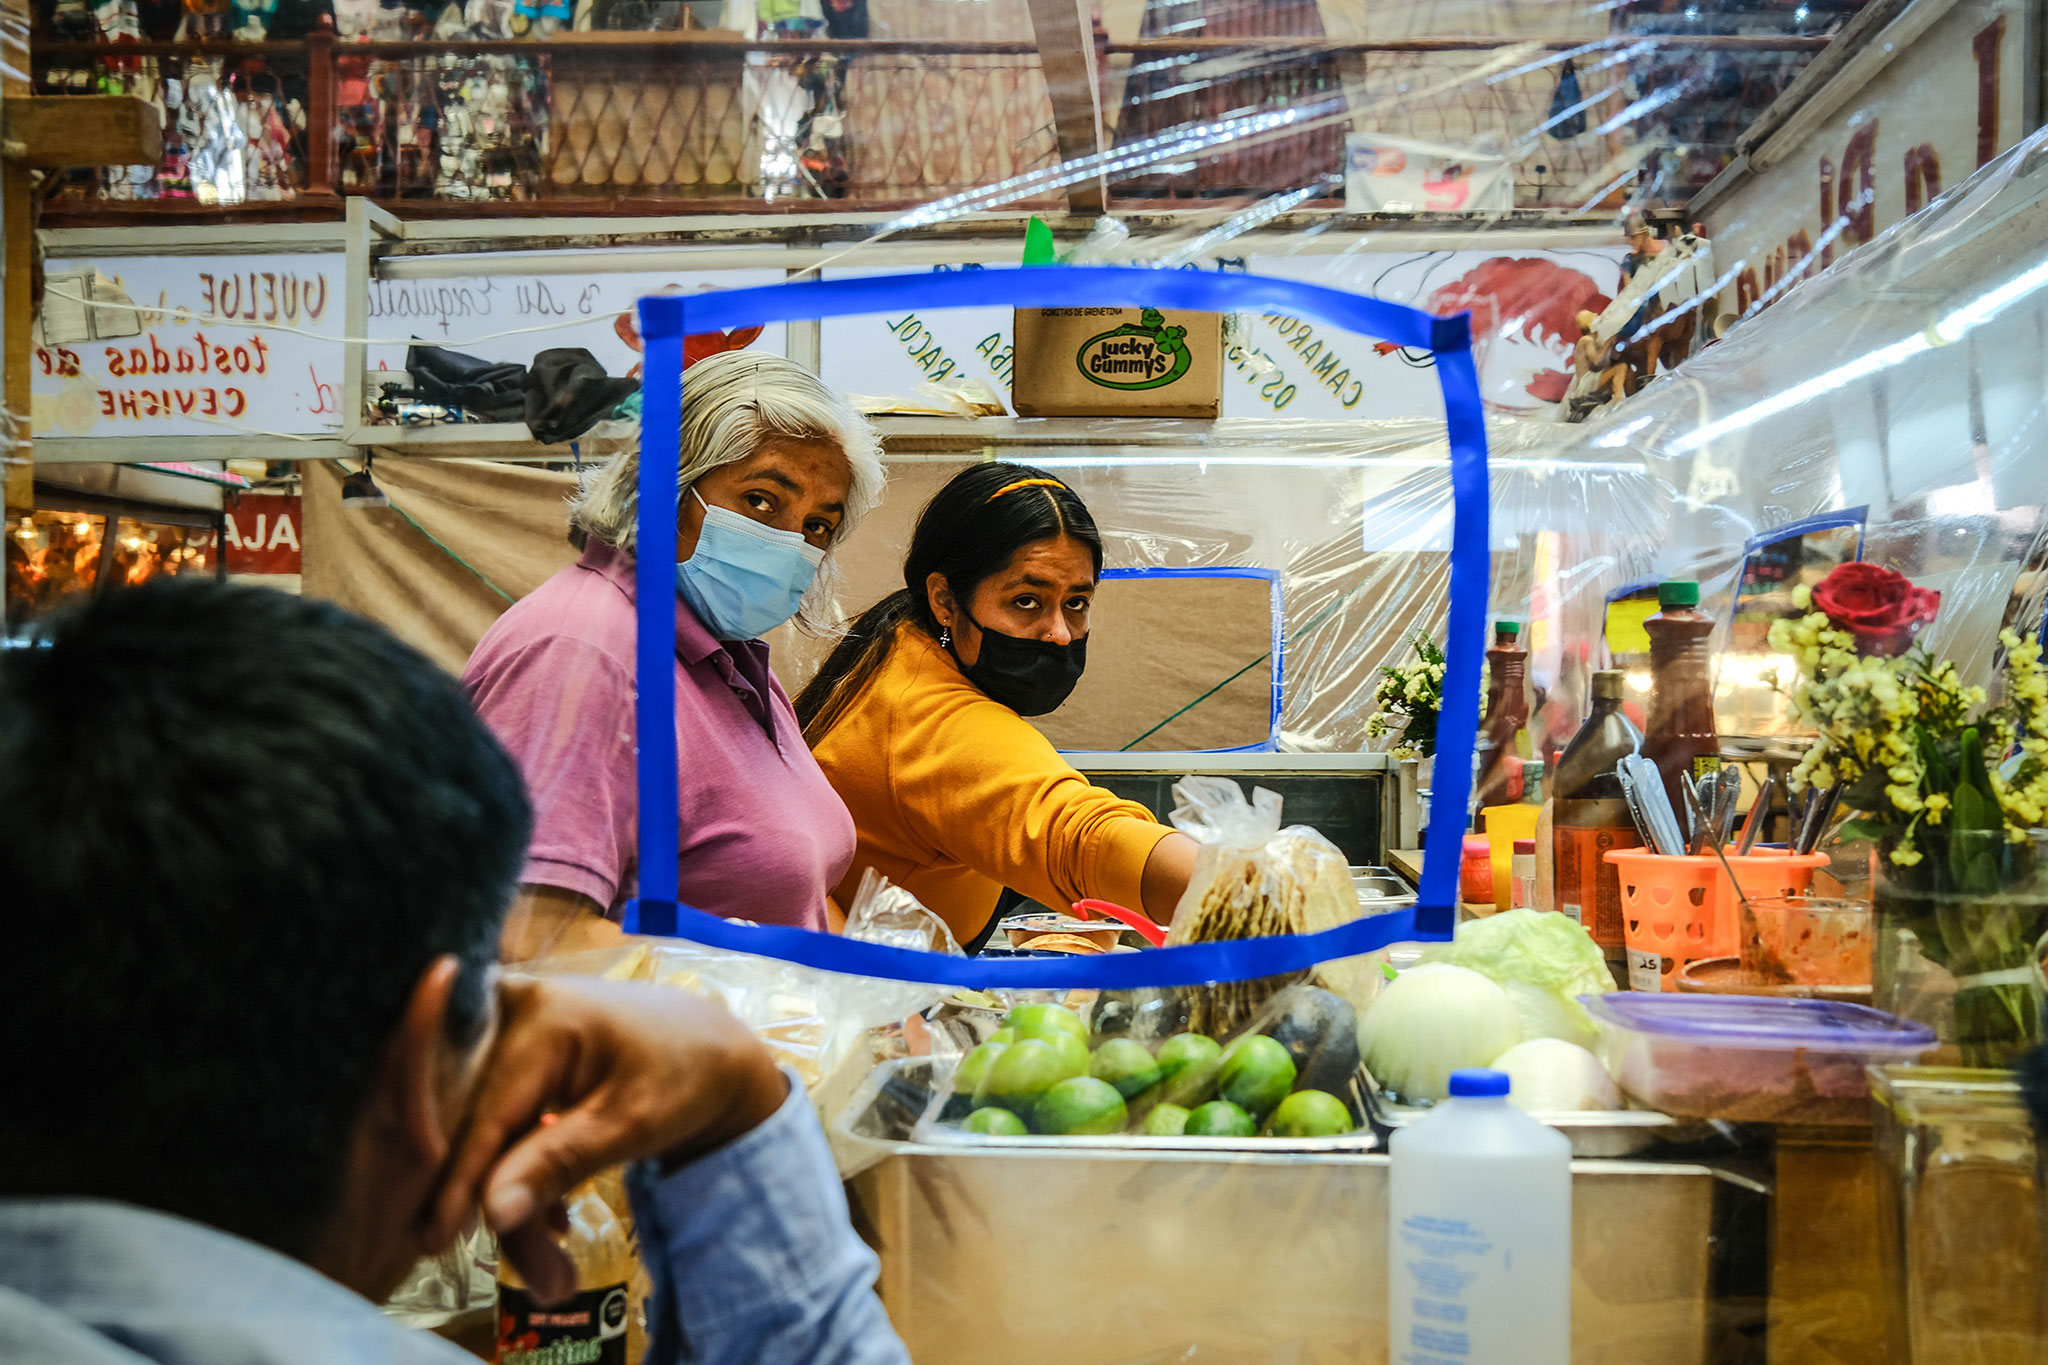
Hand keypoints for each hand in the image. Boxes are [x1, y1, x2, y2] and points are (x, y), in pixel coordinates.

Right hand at [426, 974, 787, 1302]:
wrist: (713, 1051)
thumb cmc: (684, 1075)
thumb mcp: (630, 1123)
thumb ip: (558, 1162)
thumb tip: (491, 1213)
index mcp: (541, 1016)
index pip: (486, 1112)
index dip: (460, 1182)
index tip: (437, 1243)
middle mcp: (512, 1011)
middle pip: (481, 1123)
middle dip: (491, 1201)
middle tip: (517, 1271)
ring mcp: (510, 1029)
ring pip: (489, 1130)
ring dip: (512, 1198)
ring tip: (551, 1271)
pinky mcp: (515, 1054)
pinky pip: (502, 1121)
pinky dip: (522, 1172)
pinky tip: (551, 1221)